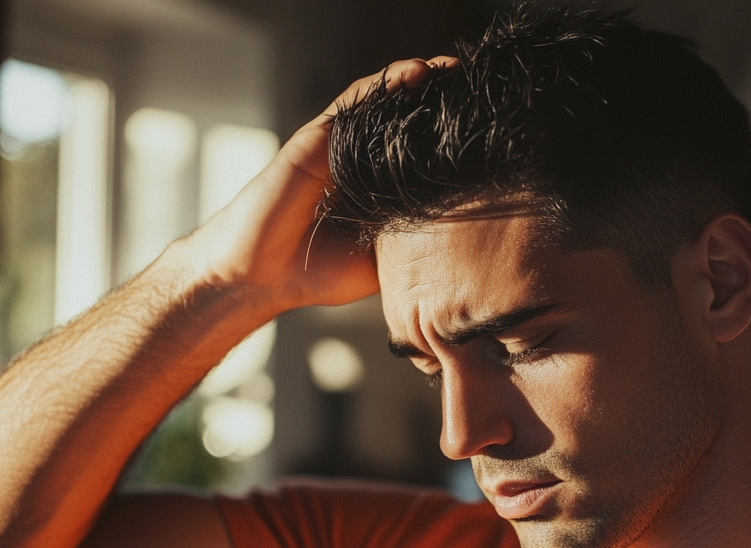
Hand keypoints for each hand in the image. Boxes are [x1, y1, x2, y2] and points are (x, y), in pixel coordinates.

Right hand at [186, 56, 458, 312]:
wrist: (260, 274)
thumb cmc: (315, 273)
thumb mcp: (383, 266)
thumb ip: (415, 252)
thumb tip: (467, 253)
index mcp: (378, 188)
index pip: (422, 152)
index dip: (453, 137)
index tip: (490, 127)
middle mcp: (361, 162)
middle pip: (408, 119)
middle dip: (444, 101)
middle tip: (481, 90)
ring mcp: (339, 146)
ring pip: (385, 102)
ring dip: (421, 81)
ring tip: (455, 70)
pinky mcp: (317, 138)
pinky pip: (355, 103)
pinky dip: (385, 84)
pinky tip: (415, 74)